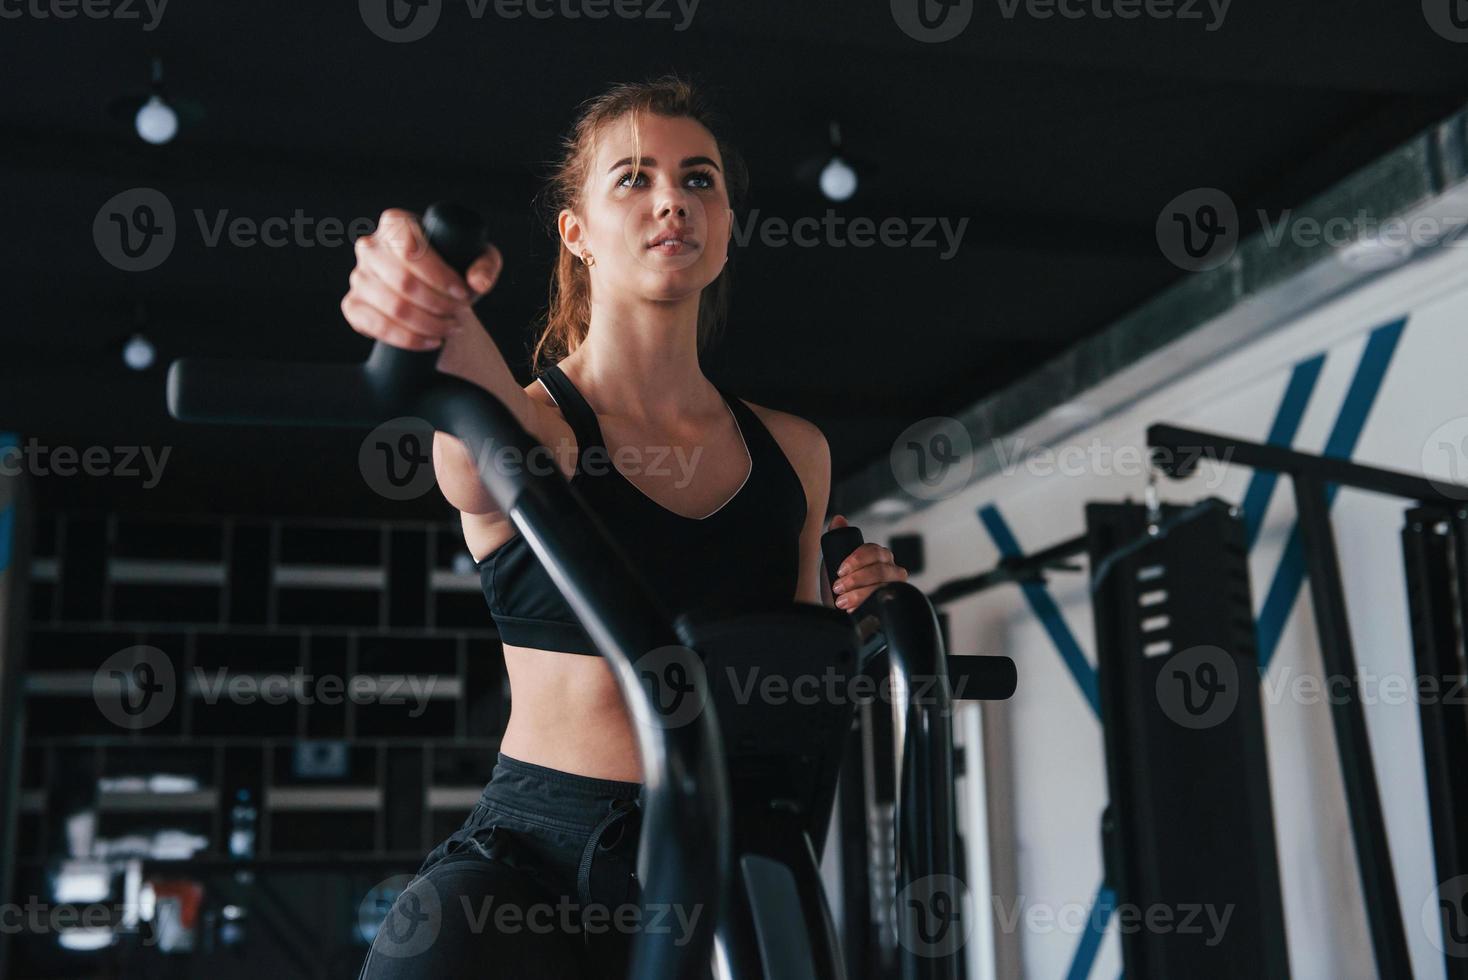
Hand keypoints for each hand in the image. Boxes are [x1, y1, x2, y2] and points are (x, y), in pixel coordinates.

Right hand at [341, 208, 502, 350]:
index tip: (462, 293)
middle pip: (403, 281)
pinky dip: (410, 339)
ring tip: (451, 327)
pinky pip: (378, 327)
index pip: (409, 246)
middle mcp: (371, 247)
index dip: (439, 275)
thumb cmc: (454, 270)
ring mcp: (359, 277)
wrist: (434, 297)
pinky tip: (431, 340)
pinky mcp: (353, 306)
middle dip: (439, 303)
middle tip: (460, 313)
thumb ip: (485, 264)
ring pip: (394, 307)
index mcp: (396, 224)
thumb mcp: (478, 260)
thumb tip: (476, 282)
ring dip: (429, 323)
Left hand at [826, 514, 908, 610]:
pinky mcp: (895, 603)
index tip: (839, 571)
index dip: (856, 559)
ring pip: (882, 587)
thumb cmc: (840, 586)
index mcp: (879, 555)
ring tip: (841, 601)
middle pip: (880, 569)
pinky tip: (853, 610)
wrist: (839, 612)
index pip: (873, 551)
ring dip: (859, 594)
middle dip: (856, 579)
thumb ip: (837, 538)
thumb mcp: (834, 561)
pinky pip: (885, 603)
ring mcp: (895, 587)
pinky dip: (866, 606)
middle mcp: (891, 569)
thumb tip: (838, 519)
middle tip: (838, 587)